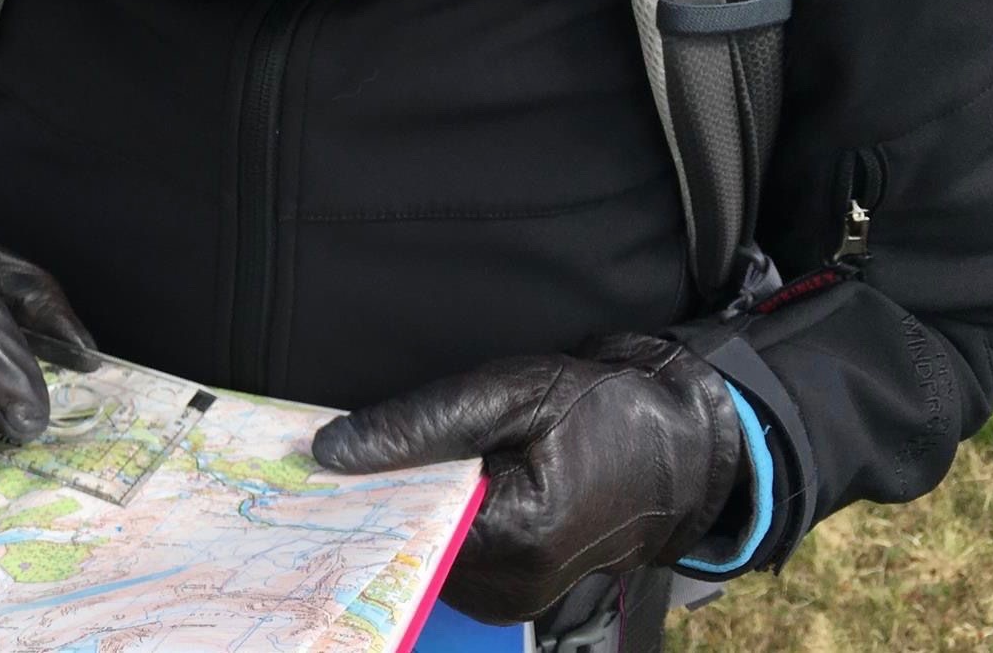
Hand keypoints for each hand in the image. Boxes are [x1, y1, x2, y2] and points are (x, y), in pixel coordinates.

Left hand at [311, 333, 741, 624]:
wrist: (677, 447)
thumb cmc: (604, 410)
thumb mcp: (512, 393)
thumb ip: (420, 424)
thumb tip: (329, 451)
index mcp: (516, 537)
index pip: (401, 523)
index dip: (359, 488)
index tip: (315, 463)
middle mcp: (511, 586)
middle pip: (406, 545)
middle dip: (380, 498)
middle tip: (352, 455)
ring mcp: (512, 599)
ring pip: (421, 555)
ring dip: (408, 511)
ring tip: (414, 466)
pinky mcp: (511, 595)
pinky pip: (446, 562)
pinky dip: (434, 526)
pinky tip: (443, 490)